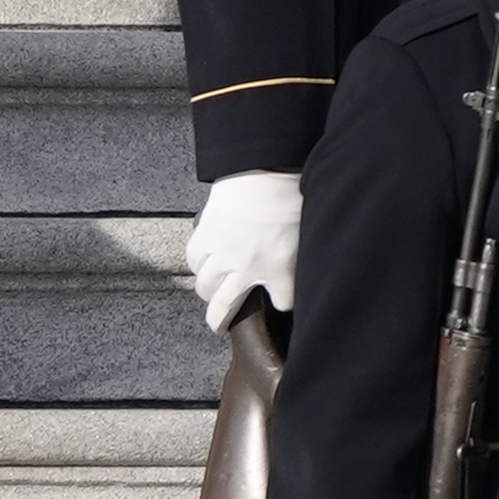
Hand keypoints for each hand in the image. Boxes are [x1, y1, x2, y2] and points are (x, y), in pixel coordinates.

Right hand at [182, 167, 303, 328]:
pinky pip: (194, 259)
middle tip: (217, 323)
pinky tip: (203, 262)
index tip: (281, 303)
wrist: (261, 175)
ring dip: (206, 292)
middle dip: (218, 320)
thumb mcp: (304, 236)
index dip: (282, 303)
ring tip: (209, 291)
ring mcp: (222, 253)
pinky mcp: (205, 235)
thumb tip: (296, 276)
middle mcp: (244, 269)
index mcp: (276, 270)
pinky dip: (197, 264)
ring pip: (205, 286)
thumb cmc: (287, 201)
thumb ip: (299, 261)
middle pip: (223, 307)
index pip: (282, 301)